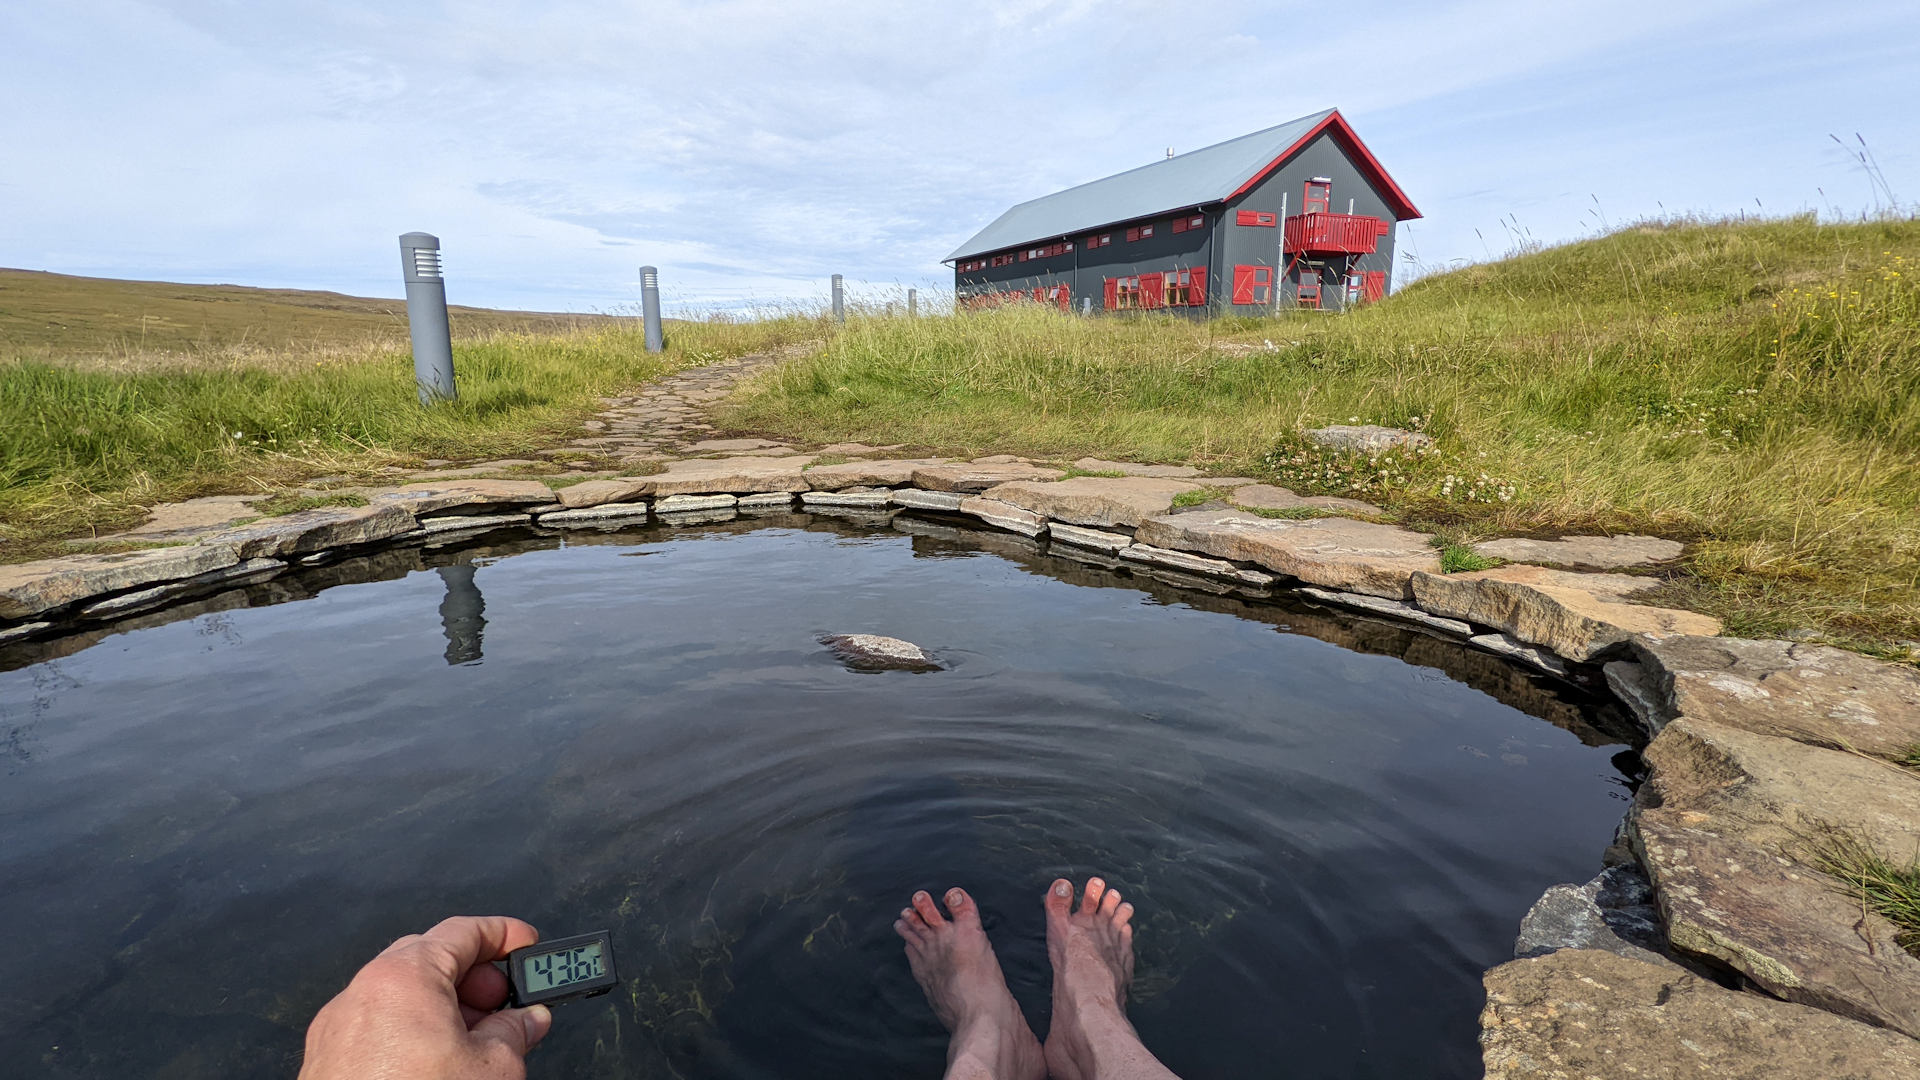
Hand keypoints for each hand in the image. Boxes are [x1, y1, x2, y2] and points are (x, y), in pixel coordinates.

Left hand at [298, 915, 554, 1079]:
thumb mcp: (494, 1069)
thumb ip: (516, 1031)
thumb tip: (526, 1021)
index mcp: (404, 978)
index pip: (463, 931)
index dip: (504, 935)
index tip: (526, 946)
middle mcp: (363, 994)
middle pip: (429, 959)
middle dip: (475, 977)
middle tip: (510, 1002)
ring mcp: (340, 1028)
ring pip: (402, 996)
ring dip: (446, 1007)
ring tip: (481, 1040)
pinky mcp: (329, 1062)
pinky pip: (379, 1026)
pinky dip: (413, 1032)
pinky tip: (441, 1063)